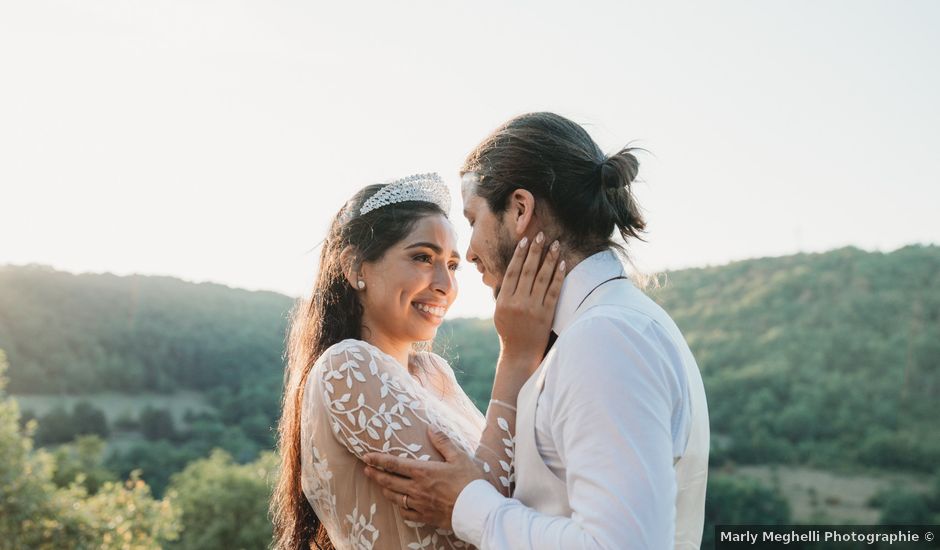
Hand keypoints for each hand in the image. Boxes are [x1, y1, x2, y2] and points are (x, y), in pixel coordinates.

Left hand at [362, 427, 483, 530]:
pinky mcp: (425, 516)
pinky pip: (406, 513)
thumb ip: (443, 442)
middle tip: (366, 470)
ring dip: (385, 489)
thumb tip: (431, 427)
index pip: (394, 464)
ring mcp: (419, 504)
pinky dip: (400, 507)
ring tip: (380, 484)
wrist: (477, 509)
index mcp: (423, 471)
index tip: (366, 457)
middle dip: (375, 474)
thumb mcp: (459, 457)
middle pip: (389, 481)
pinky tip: (399, 504)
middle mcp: (417, 488)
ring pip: (394, 497)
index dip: (378, 460)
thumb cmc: (470, 481)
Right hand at [493, 232, 564, 369]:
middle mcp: (517, 303)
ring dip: (549, 259)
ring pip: (541, 278)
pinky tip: (562, 264)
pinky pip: (553, 291)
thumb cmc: (509, 332)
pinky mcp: (546, 314)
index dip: (519, 255)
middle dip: (535, 251)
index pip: (512, 272)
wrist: (519, 355)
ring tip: (555, 245)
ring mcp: (532, 308)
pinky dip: (558, 276)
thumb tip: (511, 272)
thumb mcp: (500, 312)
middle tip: (541, 235)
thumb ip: (505, 293)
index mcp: (504, 301)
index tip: (524, 240)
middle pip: (527, 271)